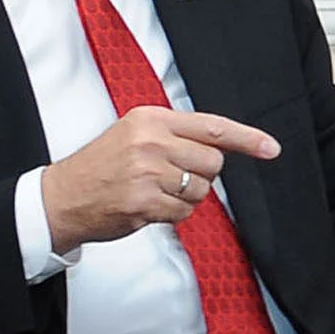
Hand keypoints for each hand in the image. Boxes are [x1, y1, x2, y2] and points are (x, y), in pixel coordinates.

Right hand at [43, 106, 280, 254]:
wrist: (62, 196)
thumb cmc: (102, 166)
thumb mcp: (135, 133)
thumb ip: (175, 134)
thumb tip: (221, 145)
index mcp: (151, 119)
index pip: (213, 127)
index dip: (247, 139)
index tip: (271, 148)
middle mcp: (151, 142)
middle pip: (213, 162)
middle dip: (202, 175)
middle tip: (172, 177)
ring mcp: (147, 172)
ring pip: (201, 190)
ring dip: (186, 197)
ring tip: (155, 191)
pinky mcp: (143, 202)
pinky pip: (184, 213)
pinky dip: (172, 214)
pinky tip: (148, 206)